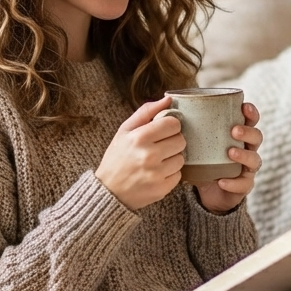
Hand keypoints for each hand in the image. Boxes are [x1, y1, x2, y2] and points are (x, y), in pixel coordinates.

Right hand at [95, 96, 185, 210]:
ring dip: (172, 159)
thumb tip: (168, 99)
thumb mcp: (124, 131)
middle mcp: (149, 155)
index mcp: (140, 137)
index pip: (173, 124)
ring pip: (181, 159)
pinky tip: (156, 174)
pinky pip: (178, 175)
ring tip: (156, 162)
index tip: (162, 131)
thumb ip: (146, 112)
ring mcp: (156, 174)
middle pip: (181, 140)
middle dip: (172, 142)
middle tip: (159, 147)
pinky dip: (169, 174)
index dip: (170, 126)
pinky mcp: (162, 189)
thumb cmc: (117, 158)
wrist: (109, 191)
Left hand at [195, 103, 262, 213]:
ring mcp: (247, 168)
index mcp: (237, 136)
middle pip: (257, 137)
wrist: (206, 193)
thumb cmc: (201, 161)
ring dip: (243, 154)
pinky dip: (233, 182)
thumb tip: (165, 104)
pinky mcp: (243, 186)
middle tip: (234, 131)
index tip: (244, 107)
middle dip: (248, 132)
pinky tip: (222, 181)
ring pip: (254, 160)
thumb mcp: (194, 143)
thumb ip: (184, 126)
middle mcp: (247, 149)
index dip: (251, 113)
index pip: (250, 120)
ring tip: (230, 152)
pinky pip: (243, 184)